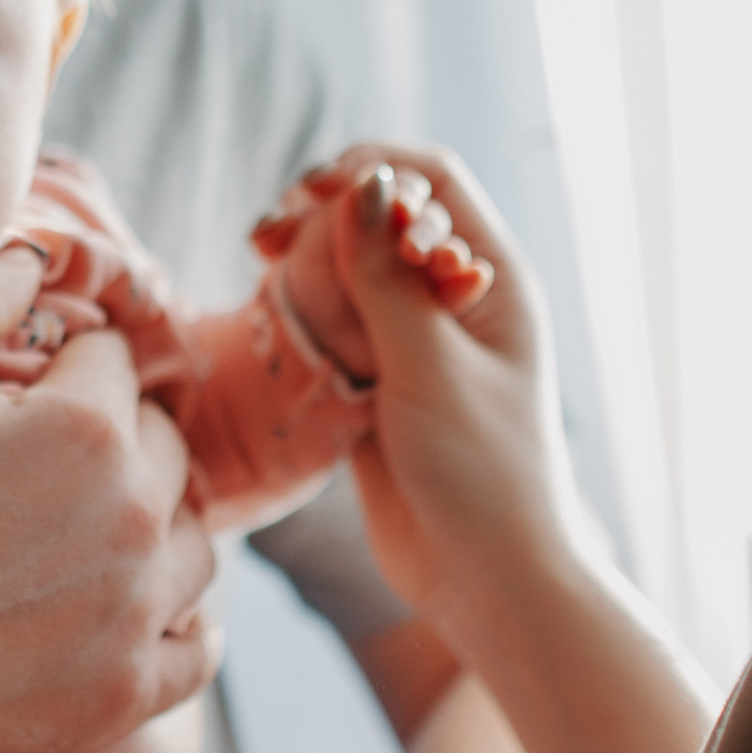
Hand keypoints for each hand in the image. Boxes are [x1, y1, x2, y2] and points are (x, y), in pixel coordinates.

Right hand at [0, 240, 222, 752]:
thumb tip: (35, 259)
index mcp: (87, 428)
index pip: (114, 360)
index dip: (67, 364)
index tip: (25, 392)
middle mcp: (135, 517)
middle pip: (166, 446)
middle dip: (119, 438)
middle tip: (52, 462)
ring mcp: (138, 613)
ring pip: (193, 543)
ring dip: (156, 525)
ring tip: (100, 531)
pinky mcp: (126, 693)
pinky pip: (197, 647)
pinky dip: (181, 623)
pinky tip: (146, 610)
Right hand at [277, 153, 581, 647]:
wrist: (490, 583)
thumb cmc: (483, 476)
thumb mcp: (431, 367)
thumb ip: (386, 277)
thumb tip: (364, 183)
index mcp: (493, 280)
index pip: (431, 179)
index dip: (369, 169)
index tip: (307, 195)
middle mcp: (457, 299)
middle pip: (386, 214)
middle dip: (325, 208)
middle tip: (265, 234)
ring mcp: (420, 342)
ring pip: (356, 267)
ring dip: (307, 254)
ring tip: (257, 256)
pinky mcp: (385, 384)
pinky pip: (340, 322)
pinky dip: (304, 306)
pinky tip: (269, 307)